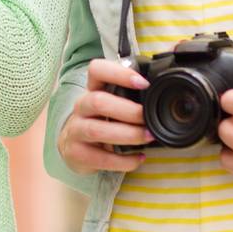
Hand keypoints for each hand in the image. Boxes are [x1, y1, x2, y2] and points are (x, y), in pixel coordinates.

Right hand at [57, 58, 152, 175]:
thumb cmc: (100, 121)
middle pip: (98, 101)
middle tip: (147, 117)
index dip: (118, 73)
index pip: (97, 70)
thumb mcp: (110, 104)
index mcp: (92, 89)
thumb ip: (129, 97)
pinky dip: (124, 160)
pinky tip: (138, 158)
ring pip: (97, 130)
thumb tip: (159, 94)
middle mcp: (81, 107)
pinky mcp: (77, 153)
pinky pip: (101, 158)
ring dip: (127, 134)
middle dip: (127, 110)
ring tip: (147, 137)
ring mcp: (76, 130)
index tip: (143, 83)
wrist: (73, 146)